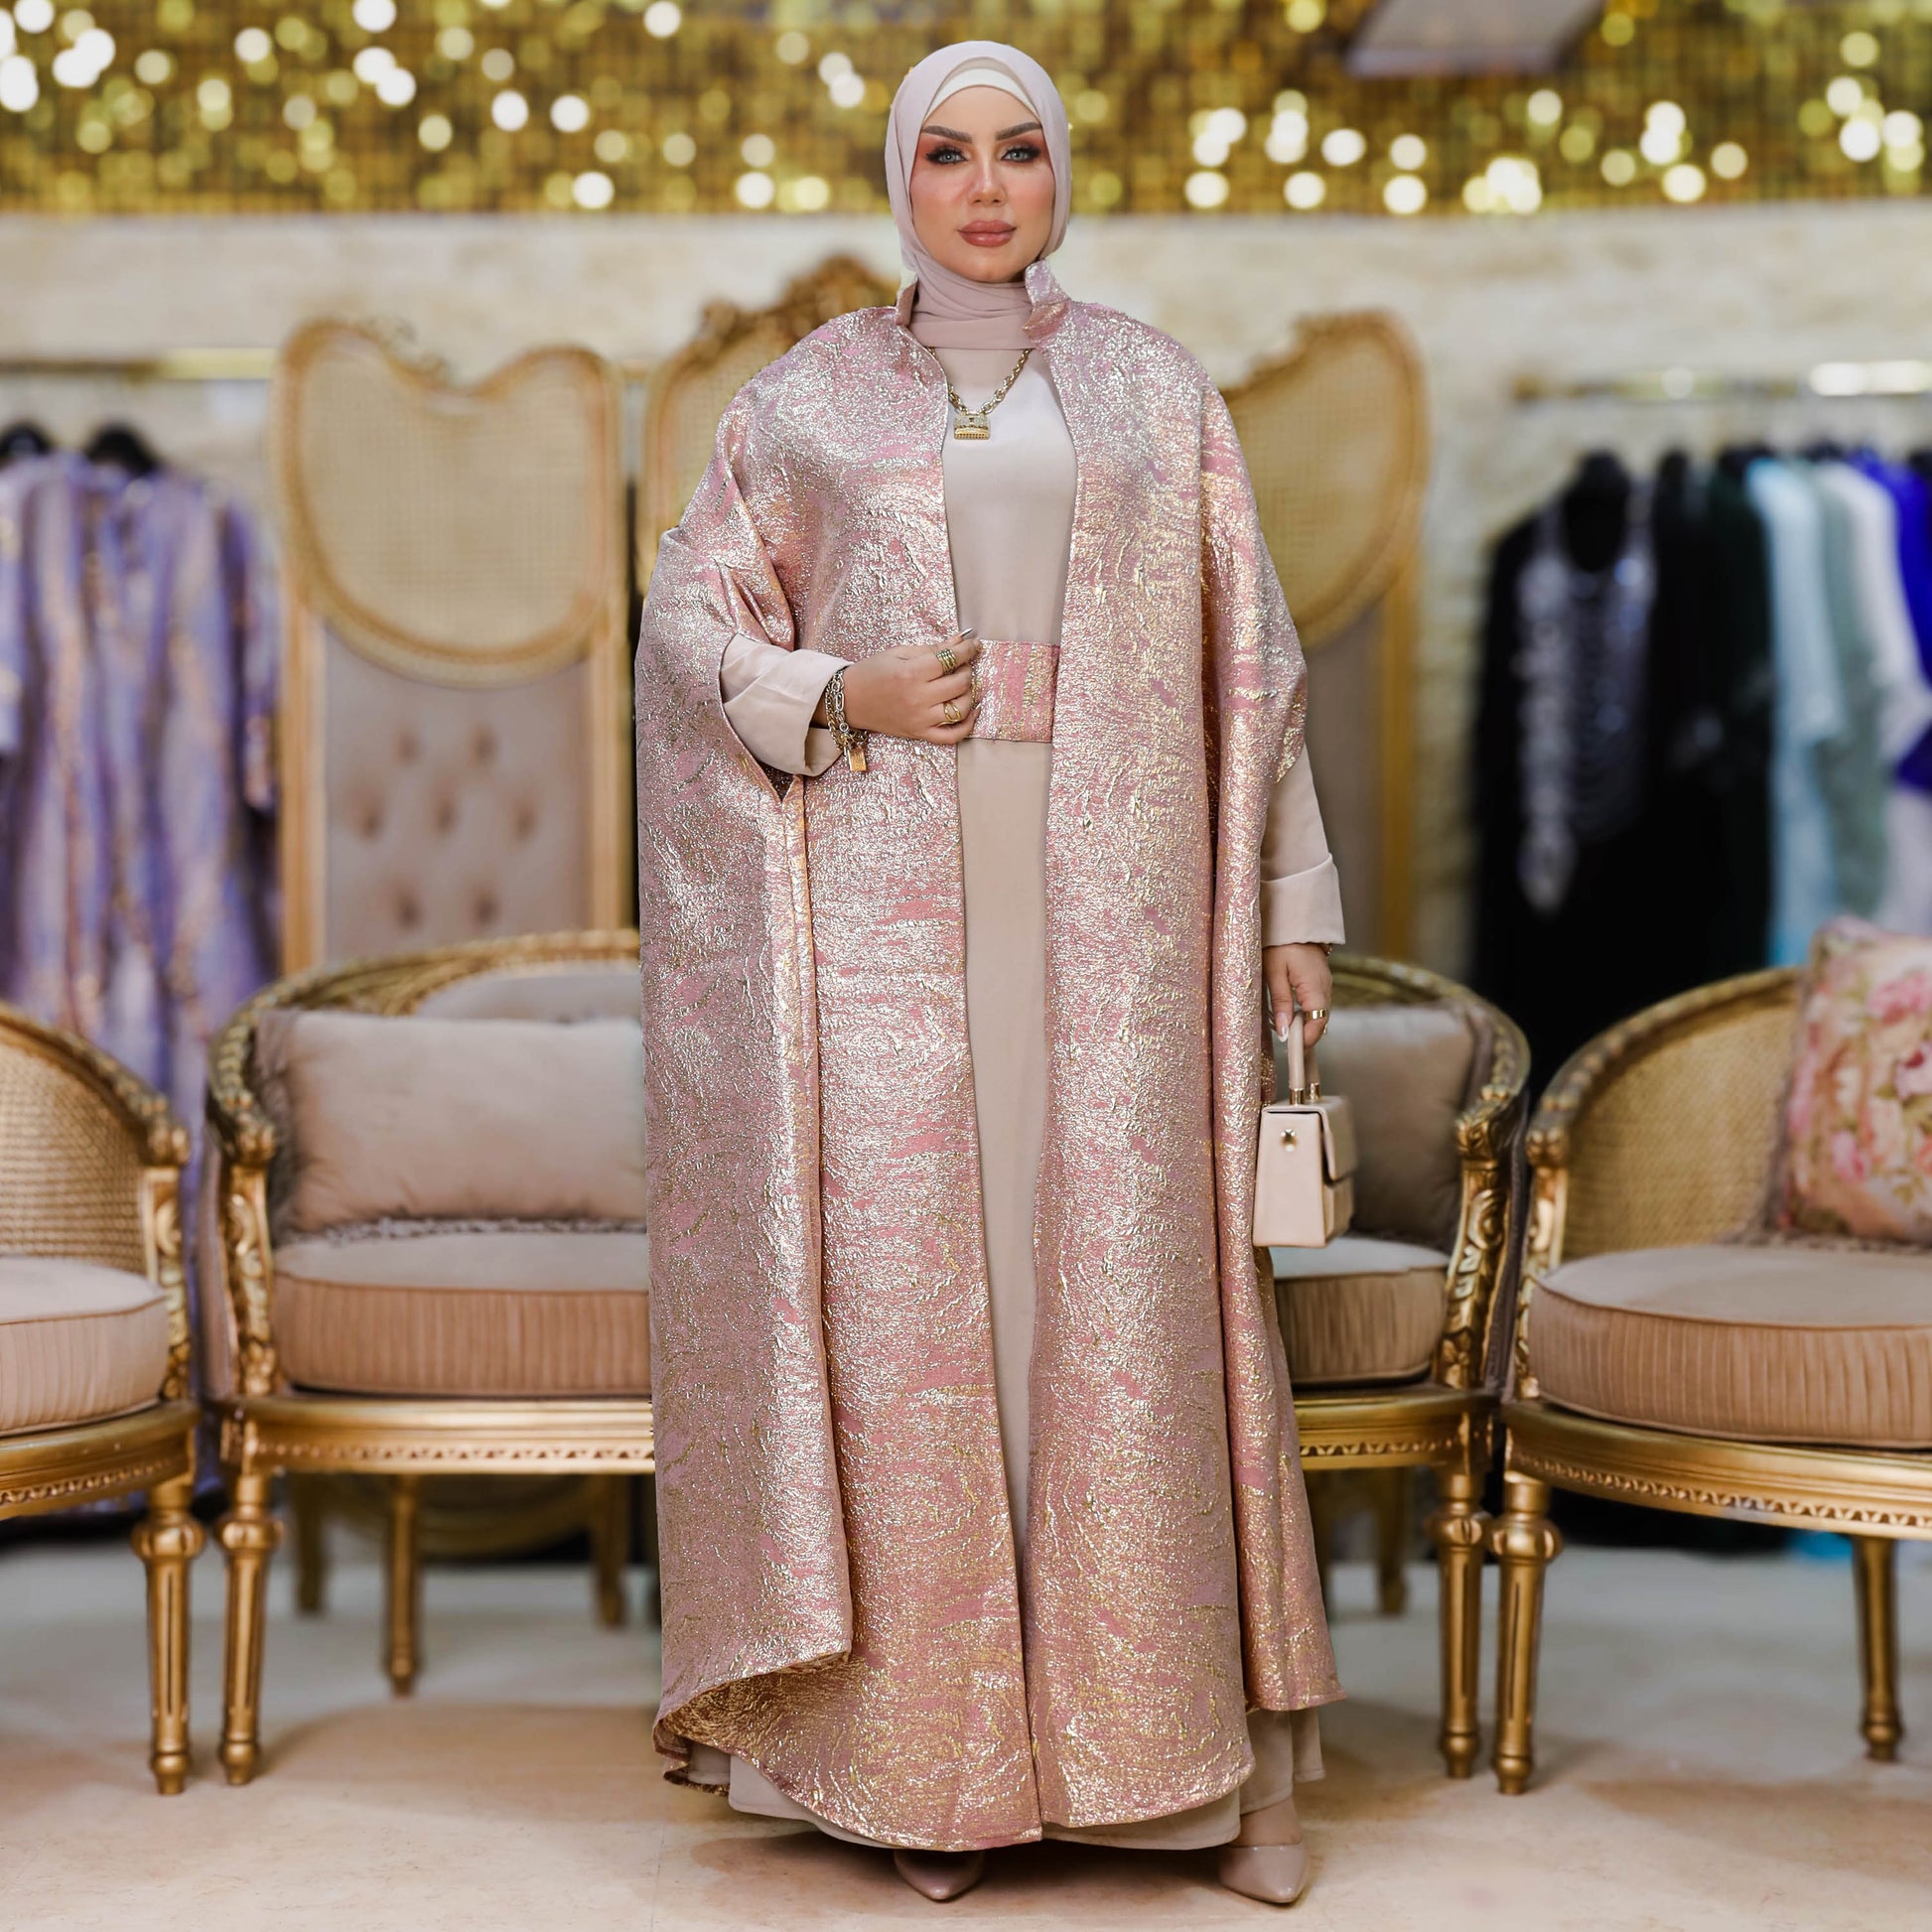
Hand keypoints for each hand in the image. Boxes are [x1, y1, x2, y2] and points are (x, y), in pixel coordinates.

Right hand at [838, 633, 981, 744]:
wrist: (849, 701)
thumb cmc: (871, 673)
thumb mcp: (898, 653)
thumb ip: (930, 649)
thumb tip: (957, 641)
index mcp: (911, 673)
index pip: (950, 659)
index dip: (967, 650)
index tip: (973, 645)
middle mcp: (918, 698)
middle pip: (959, 683)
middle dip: (967, 670)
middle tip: (964, 664)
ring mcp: (920, 719)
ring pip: (960, 709)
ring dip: (969, 694)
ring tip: (964, 684)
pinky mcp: (919, 733)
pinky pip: (951, 736)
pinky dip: (967, 726)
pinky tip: (972, 712)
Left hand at [1264, 943, 1331, 1047]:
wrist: (1294, 922)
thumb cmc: (1280, 943)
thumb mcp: (1273, 972)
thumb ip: (1280, 1001)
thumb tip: (1283, 1030)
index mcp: (1315, 986)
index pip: (1317, 1022)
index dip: (1306, 1039)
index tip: (1290, 1049)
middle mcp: (1325, 987)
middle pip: (1321, 1021)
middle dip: (1305, 1035)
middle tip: (1285, 1044)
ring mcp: (1325, 984)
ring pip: (1320, 1014)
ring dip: (1305, 1025)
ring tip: (1285, 1031)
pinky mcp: (1321, 982)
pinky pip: (1317, 1004)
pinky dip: (1306, 1014)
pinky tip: (1291, 1016)